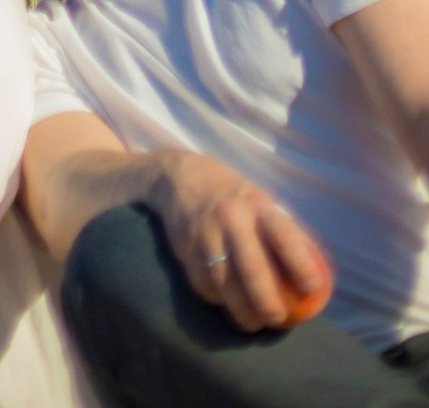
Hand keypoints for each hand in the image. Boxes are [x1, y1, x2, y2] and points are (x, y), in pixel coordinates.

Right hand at [154, 154, 334, 333]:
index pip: (284, 236)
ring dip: (243, 312)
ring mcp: (205, 234)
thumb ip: (285, 231)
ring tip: (256, 322)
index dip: (301, 265)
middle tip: (278, 319)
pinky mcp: (185, 251)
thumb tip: (320, 271)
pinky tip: (228, 303)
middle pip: (252, 268)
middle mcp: (230, 218)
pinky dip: (219, 301)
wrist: (179, 177)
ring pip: (226, 285)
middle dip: (268, 302)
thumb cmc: (234, 196)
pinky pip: (205, 286)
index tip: (312, 288)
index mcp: (257, 204)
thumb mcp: (261, 201)